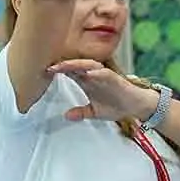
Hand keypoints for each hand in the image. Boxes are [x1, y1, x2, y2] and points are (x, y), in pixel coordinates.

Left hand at [45, 59, 159, 122]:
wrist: (136, 106)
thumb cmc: (117, 106)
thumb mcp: (94, 112)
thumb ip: (81, 112)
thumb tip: (66, 116)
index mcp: (88, 82)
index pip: (70, 72)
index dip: (58, 71)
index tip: (44, 72)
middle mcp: (94, 76)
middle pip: (76, 66)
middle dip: (62, 65)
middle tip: (49, 67)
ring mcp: (104, 76)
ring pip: (87, 65)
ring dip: (75, 64)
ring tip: (63, 66)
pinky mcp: (114, 78)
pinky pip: (104, 72)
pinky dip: (96, 71)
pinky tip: (88, 72)